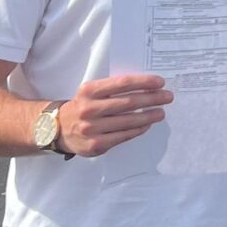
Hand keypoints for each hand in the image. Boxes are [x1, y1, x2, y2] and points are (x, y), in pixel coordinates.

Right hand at [57, 74, 172, 156]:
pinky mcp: (97, 144)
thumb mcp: (90, 92)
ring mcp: (92, 128)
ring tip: (161, 112)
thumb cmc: (82, 107)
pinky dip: (138, 129)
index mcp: (89, 91)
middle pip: (128, 102)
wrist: (58, 129)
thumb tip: (145, 86)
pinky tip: (147, 124)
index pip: (122, 83)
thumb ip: (112, 89)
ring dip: (149, 115)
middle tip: (168, 96)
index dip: (143, 82)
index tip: (160, 82)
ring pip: (129, 121)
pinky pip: (124, 136)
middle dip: (152, 98)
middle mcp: (89, 109)